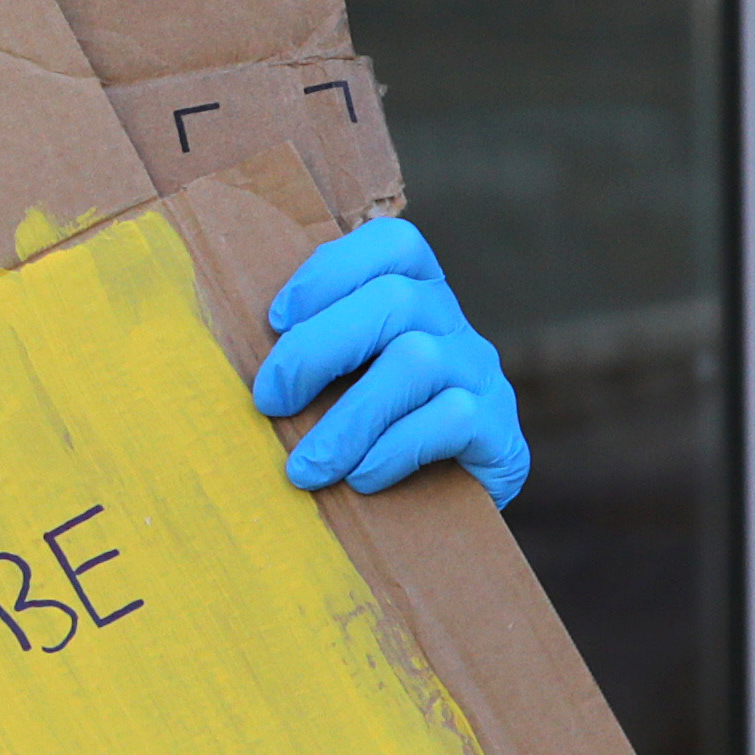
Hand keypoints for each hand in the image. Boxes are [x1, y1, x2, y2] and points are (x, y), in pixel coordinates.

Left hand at [250, 216, 526, 506]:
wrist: (446, 510)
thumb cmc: (369, 436)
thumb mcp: (340, 384)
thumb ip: (313, 356)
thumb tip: (254, 367)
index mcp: (417, 296)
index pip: (392, 245)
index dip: (331, 270)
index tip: (277, 320)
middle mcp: (455, 325)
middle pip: (394, 300)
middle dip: (316, 349)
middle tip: (270, 401)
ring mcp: (481, 374)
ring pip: (417, 361)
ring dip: (348, 418)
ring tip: (307, 467)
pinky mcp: (500, 429)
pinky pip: (451, 419)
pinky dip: (393, 450)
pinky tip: (361, 479)